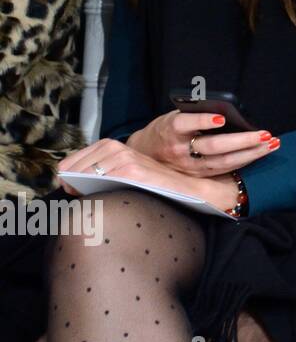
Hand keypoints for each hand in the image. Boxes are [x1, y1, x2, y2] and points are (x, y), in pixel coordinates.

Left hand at [58, 138, 205, 199]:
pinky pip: (99, 181)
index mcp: (108, 144)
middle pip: (71, 170)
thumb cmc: (150, 183)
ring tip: (95, 196)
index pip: (68, 162)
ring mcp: (122, 157)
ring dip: (82, 190)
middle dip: (71, 185)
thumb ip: (95, 172)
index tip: (75, 190)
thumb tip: (67, 184)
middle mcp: (114, 147)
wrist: (182, 187)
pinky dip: (95, 191)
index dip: (66, 179)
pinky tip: (104, 196)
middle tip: (84, 196)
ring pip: (82, 176)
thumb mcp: (120, 171)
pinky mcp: (130, 170)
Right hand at [126, 110, 276, 176]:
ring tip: (271, 143)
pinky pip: (224, 169)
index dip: (203, 121)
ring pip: (223, 161)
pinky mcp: (197, 176)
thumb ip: (194, 114)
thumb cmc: (167, 129)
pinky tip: (261, 152)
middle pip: (212, 146)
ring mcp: (189, 166)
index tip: (221, 118)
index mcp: (171, 129)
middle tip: (264, 133)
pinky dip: (245, 160)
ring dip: (251, 153)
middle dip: (241, 140)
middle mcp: (179, 149)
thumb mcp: (174, 116)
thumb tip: (225, 110)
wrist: (147, 155)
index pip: (185, 123)